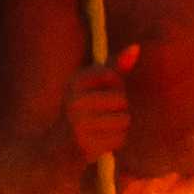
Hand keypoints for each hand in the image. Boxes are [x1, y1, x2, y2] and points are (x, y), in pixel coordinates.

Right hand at [64, 44, 136, 165]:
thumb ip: (115, 67)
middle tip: (101, 114)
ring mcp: (79, 123)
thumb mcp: (93, 84)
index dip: (115, 86)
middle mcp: (74, 100)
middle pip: (121, 99)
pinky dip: (115, 140)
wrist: (57, 146)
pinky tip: (100, 139)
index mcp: (75, 81)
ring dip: (119, 125)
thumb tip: (136, 47)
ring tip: (102, 126)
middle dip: (119, 108)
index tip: (100, 92)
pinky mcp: (86, 144)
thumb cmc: (82, 109)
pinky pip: (120, 138)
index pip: (112, 76)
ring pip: (124, 119)